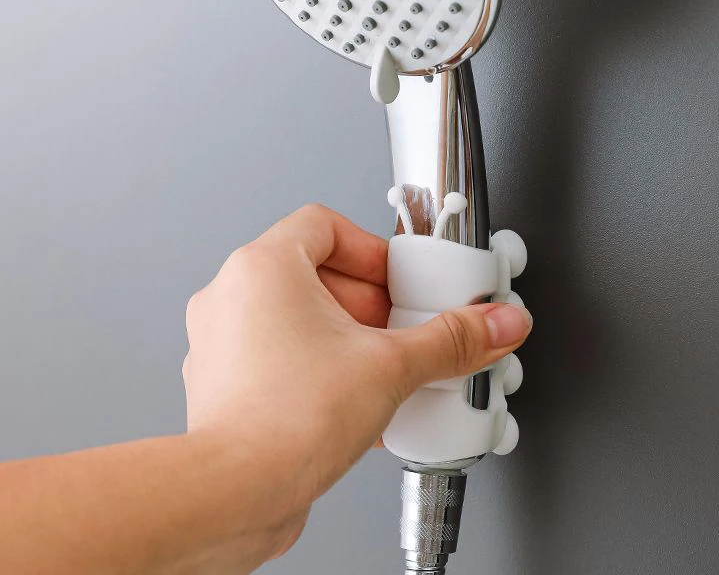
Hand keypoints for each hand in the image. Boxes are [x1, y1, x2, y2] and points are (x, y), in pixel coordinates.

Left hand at [183, 204, 531, 565]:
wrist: (234, 496)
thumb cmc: (283, 421)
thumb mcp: (390, 366)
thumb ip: (450, 340)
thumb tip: (493, 324)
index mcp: (264, 267)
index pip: (324, 224)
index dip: (371, 249)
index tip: (398, 280)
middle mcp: (234, 297)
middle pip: (317, 274)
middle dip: (370, 304)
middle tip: (401, 329)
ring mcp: (225, 342)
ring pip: (299, 321)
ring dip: (349, 341)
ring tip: (385, 371)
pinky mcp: (227, 385)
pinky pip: (284, 359)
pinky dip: (323, 371)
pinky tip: (360, 404)